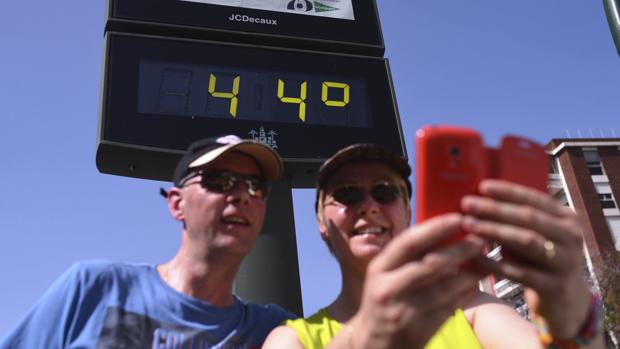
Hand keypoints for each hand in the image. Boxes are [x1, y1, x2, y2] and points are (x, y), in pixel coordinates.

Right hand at [348, 213, 485, 348]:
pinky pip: (448, 309)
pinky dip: (464, 294)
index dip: (435, 228)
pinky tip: (475, 283)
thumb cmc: (384, 300)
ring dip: (469, 273)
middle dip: (459, 250)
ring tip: (485, 261)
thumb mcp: (385, 275)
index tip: (458, 218)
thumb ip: (408, 256)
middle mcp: (388, 288)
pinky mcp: (418, 331)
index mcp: (379, 268)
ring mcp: (402, 312)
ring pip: (443, 289)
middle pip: (430, 264)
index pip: (408, 242)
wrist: (371, 343)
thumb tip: (443, 230)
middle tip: (480, 240)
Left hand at [460, 179, 590, 338]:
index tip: (482, 186)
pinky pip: (520, 272)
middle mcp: (572, 237)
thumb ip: (516, 220)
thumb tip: (478, 200)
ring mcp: (566, 262)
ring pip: (526, 240)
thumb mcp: (536, 236)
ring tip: (469, 225)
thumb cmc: (540, 261)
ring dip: (494, 231)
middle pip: (529, 217)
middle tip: (467, 204)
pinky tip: (474, 259)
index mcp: (567, 219)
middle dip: (495, 209)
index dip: (508, 191)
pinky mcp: (555, 286)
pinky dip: (495, 264)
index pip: (535, 198)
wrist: (565, 302)